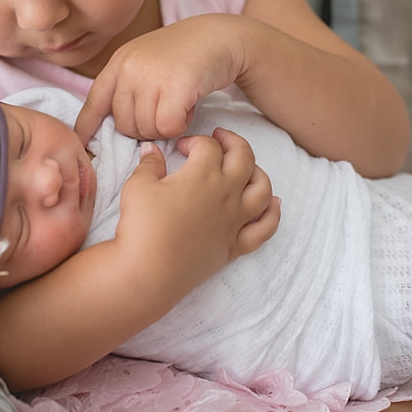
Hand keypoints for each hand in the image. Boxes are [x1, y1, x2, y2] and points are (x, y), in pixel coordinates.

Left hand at [74, 15, 245, 143]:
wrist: (223, 37)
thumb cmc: (188, 54)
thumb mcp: (148, 62)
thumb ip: (129, 86)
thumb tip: (114, 127)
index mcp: (119, 61)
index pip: (94, 101)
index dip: (86, 128)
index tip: (81, 148)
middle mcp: (130, 67)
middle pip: (124, 125)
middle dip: (146, 128)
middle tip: (166, 110)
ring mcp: (151, 75)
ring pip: (147, 130)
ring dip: (166, 126)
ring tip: (179, 104)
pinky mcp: (175, 86)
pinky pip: (168, 128)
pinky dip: (181, 126)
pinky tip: (189, 107)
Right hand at [115, 127, 279, 299]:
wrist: (149, 273)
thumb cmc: (142, 227)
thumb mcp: (138, 186)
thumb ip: (149, 164)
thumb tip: (152, 149)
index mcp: (203, 175)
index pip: (208, 146)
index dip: (194, 141)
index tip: (180, 148)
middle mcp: (226, 194)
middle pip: (243, 157)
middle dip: (233, 142)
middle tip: (219, 139)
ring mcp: (234, 221)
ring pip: (262, 189)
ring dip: (257, 171)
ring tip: (245, 167)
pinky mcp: (235, 246)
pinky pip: (264, 229)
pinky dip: (273, 214)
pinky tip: (274, 204)